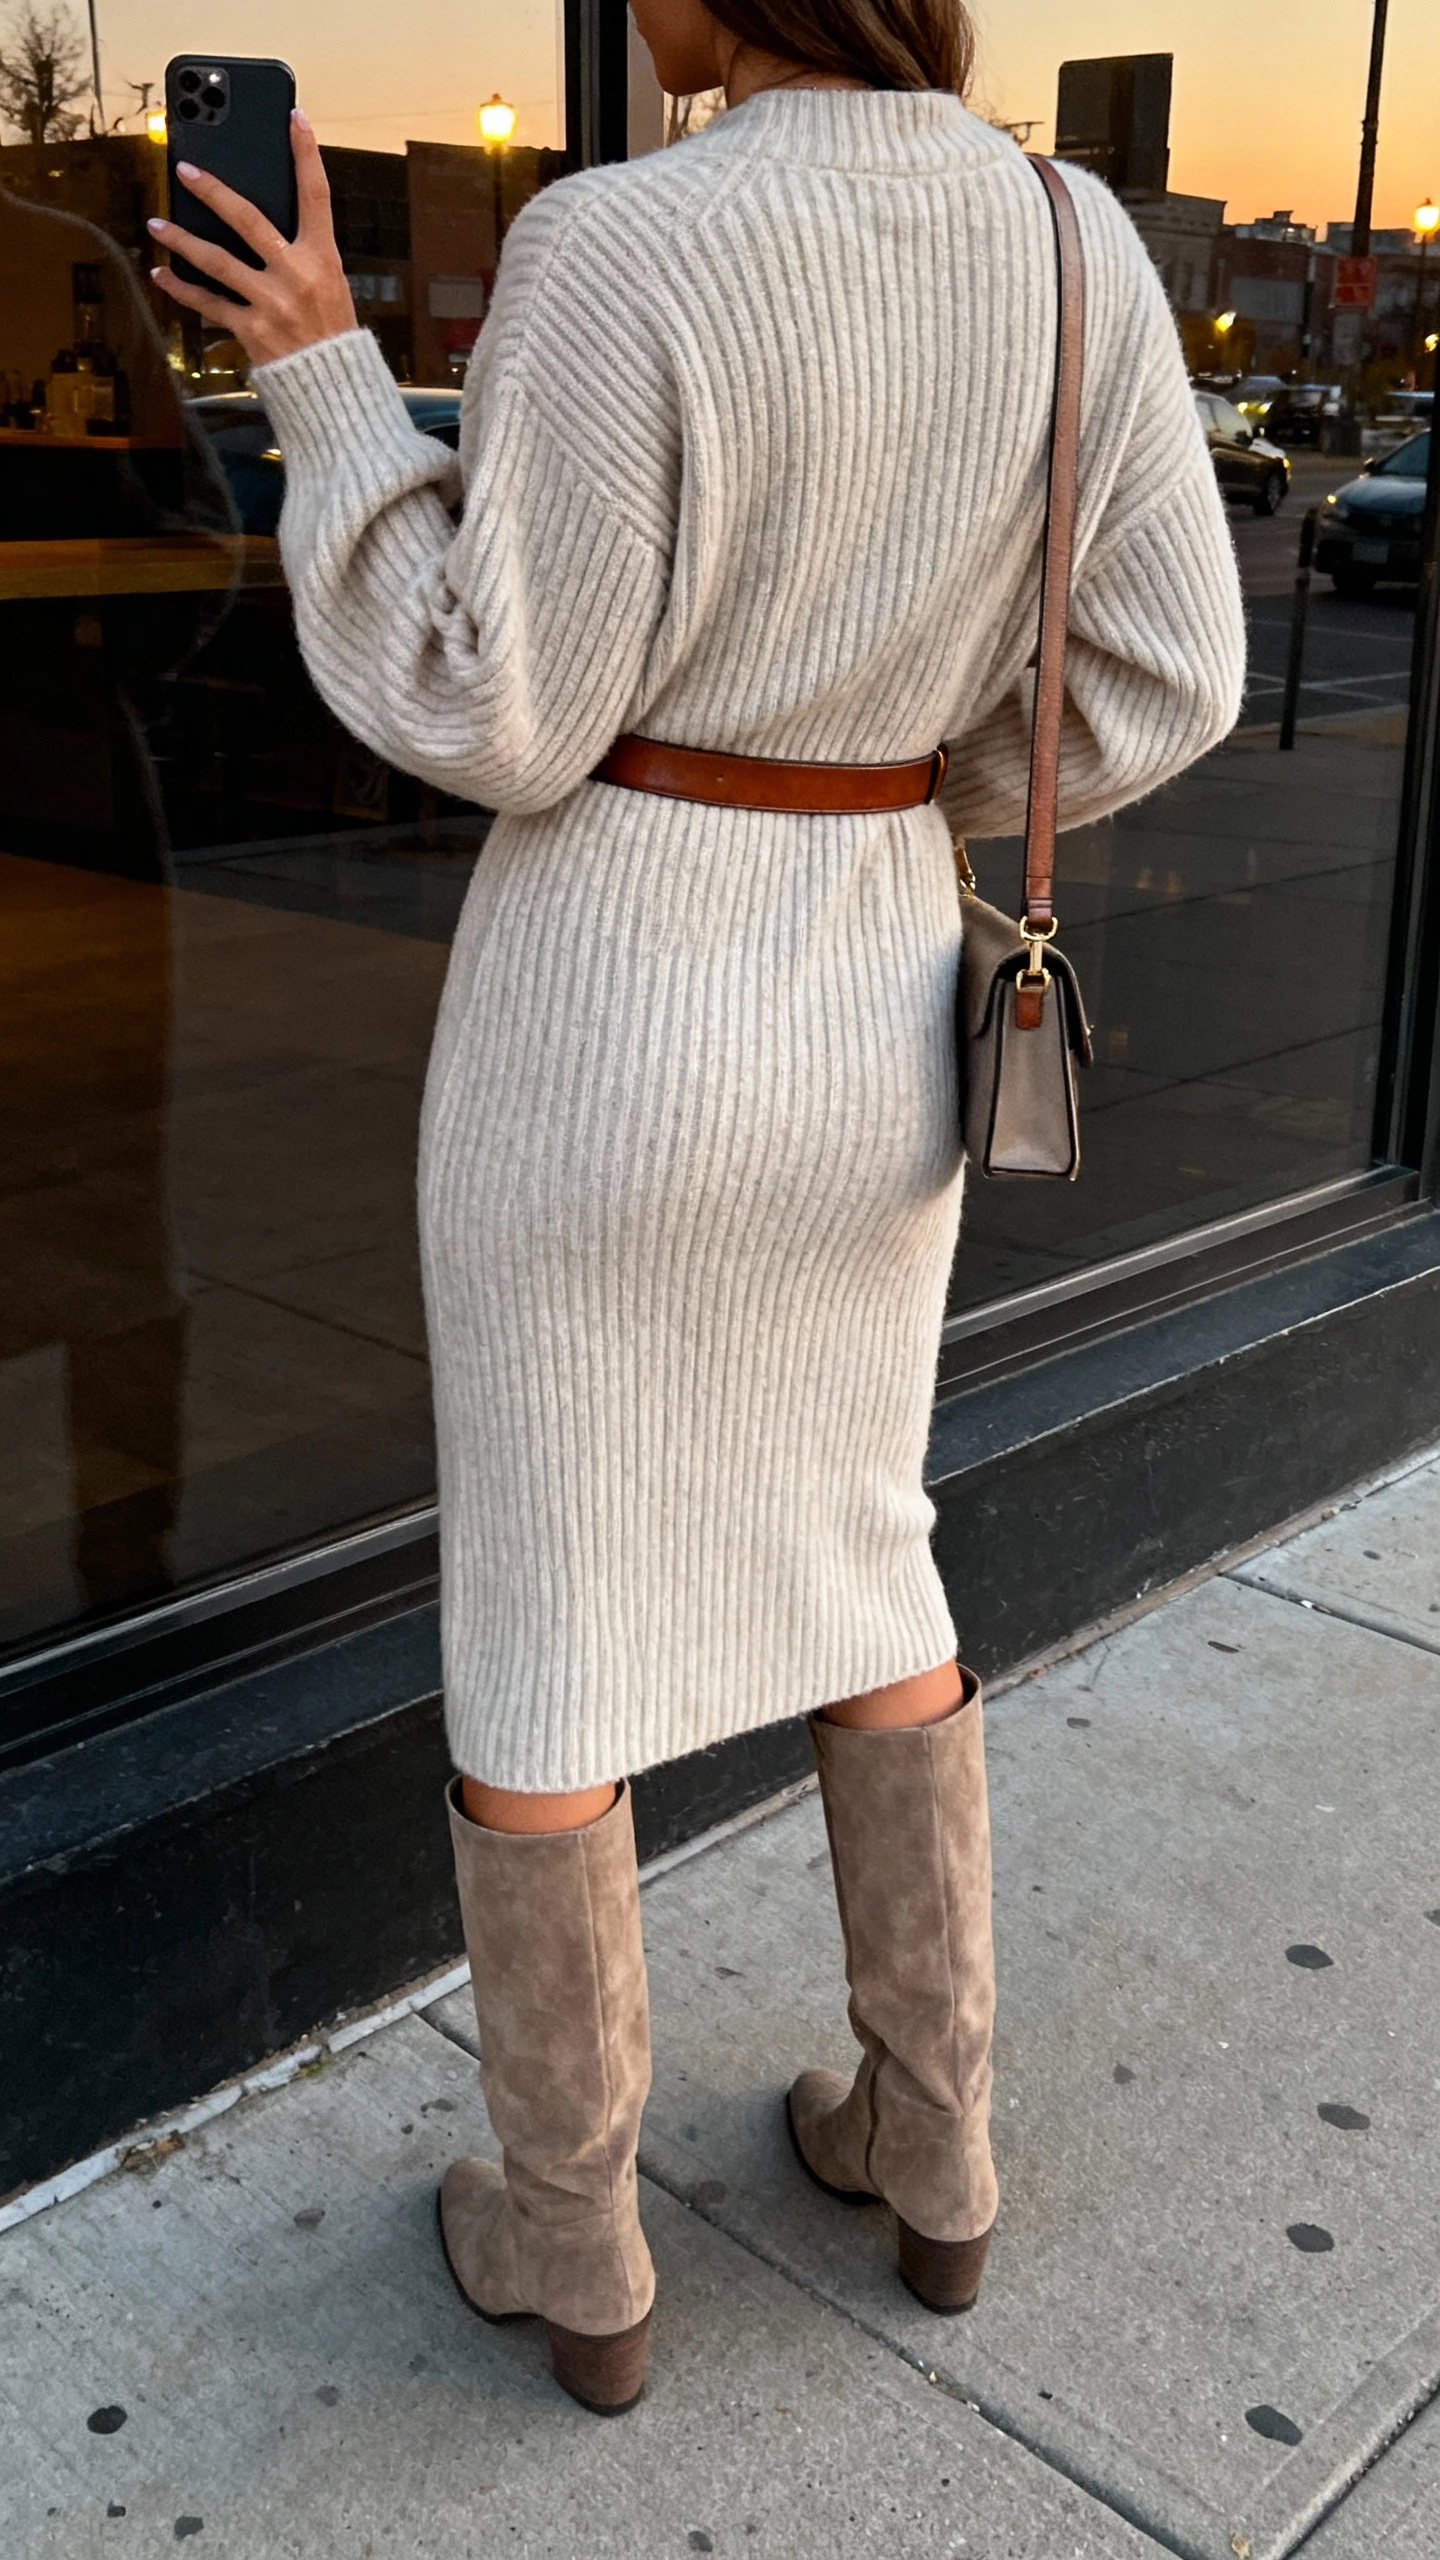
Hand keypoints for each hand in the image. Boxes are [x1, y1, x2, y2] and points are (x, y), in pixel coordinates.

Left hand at [148, 108, 356, 367]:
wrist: (335, 390)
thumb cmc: (331, 335)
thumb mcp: (329, 286)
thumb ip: (301, 253)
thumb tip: (260, 223)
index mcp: (322, 259)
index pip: (316, 195)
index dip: (306, 154)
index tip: (294, 118)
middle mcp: (296, 275)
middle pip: (248, 219)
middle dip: (213, 190)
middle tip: (185, 169)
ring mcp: (271, 302)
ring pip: (217, 261)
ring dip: (182, 240)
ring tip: (157, 224)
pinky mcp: (253, 329)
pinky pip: (209, 304)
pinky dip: (183, 289)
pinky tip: (163, 275)